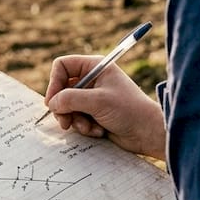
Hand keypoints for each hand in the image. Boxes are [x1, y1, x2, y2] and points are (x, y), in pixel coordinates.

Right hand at [43, 55, 166, 159]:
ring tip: (88, 127)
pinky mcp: (93, 114)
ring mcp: (92, 98)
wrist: (147, 133)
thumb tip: (51, 103)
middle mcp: (92, 80)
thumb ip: (70, 99)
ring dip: (75, 120)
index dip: (54, 82)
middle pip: (61, 89)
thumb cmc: (129, 110)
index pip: (62, 67)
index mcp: (95, 67)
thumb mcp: (97, 101)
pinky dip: (83, 127)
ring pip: (67, 107)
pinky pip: (76, 119)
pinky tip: (98, 131)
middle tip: (65, 122)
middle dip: (63, 107)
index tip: (53, 101)